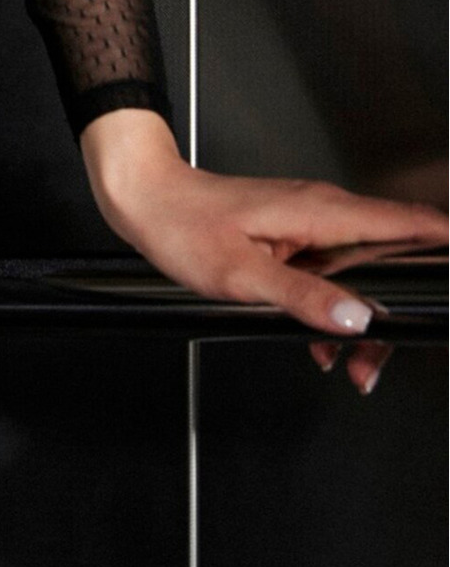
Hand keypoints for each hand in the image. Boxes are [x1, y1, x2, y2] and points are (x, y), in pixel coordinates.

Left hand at [79, 110, 449, 395]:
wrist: (146, 201)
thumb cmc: (182, 225)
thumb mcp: (241, 273)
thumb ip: (302, 295)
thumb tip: (356, 318)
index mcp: (321, 212)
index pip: (409, 222)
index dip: (444, 245)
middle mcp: (324, 212)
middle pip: (394, 261)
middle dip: (395, 315)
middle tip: (376, 362)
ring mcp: (310, 223)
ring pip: (363, 275)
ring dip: (361, 323)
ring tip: (348, 365)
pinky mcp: (295, 236)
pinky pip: (334, 275)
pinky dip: (334, 311)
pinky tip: (318, 342)